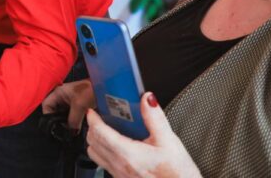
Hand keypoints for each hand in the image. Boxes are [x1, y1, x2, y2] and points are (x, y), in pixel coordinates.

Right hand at [42, 79, 94, 130]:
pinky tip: (76, 126)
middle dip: (57, 120)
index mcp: (58, 92)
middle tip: (62, 128)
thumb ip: (73, 120)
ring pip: (63, 114)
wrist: (103, 89)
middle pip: (54, 111)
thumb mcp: (79, 106)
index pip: (46, 105)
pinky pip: (70, 115)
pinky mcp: (76, 105)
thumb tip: (71, 131)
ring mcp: (69, 100)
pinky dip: (72, 121)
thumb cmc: (90, 90)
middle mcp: (62, 96)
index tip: (52, 125)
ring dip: (66, 121)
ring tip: (70, 128)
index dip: (47, 115)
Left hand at [86, 92, 200, 177]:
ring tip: (107, 130)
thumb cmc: (178, 174)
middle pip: (93, 143)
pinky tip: (118, 146)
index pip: (99, 133)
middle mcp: (119, 166)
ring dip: (96, 141)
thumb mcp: (169, 141)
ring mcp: (119, 175)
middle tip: (100, 117)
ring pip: (95, 155)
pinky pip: (105, 164)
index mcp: (128, 154)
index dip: (93, 119)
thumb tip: (147, 99)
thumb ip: (155, 118)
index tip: (92, 110)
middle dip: (93, 127)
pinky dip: (104, 152)